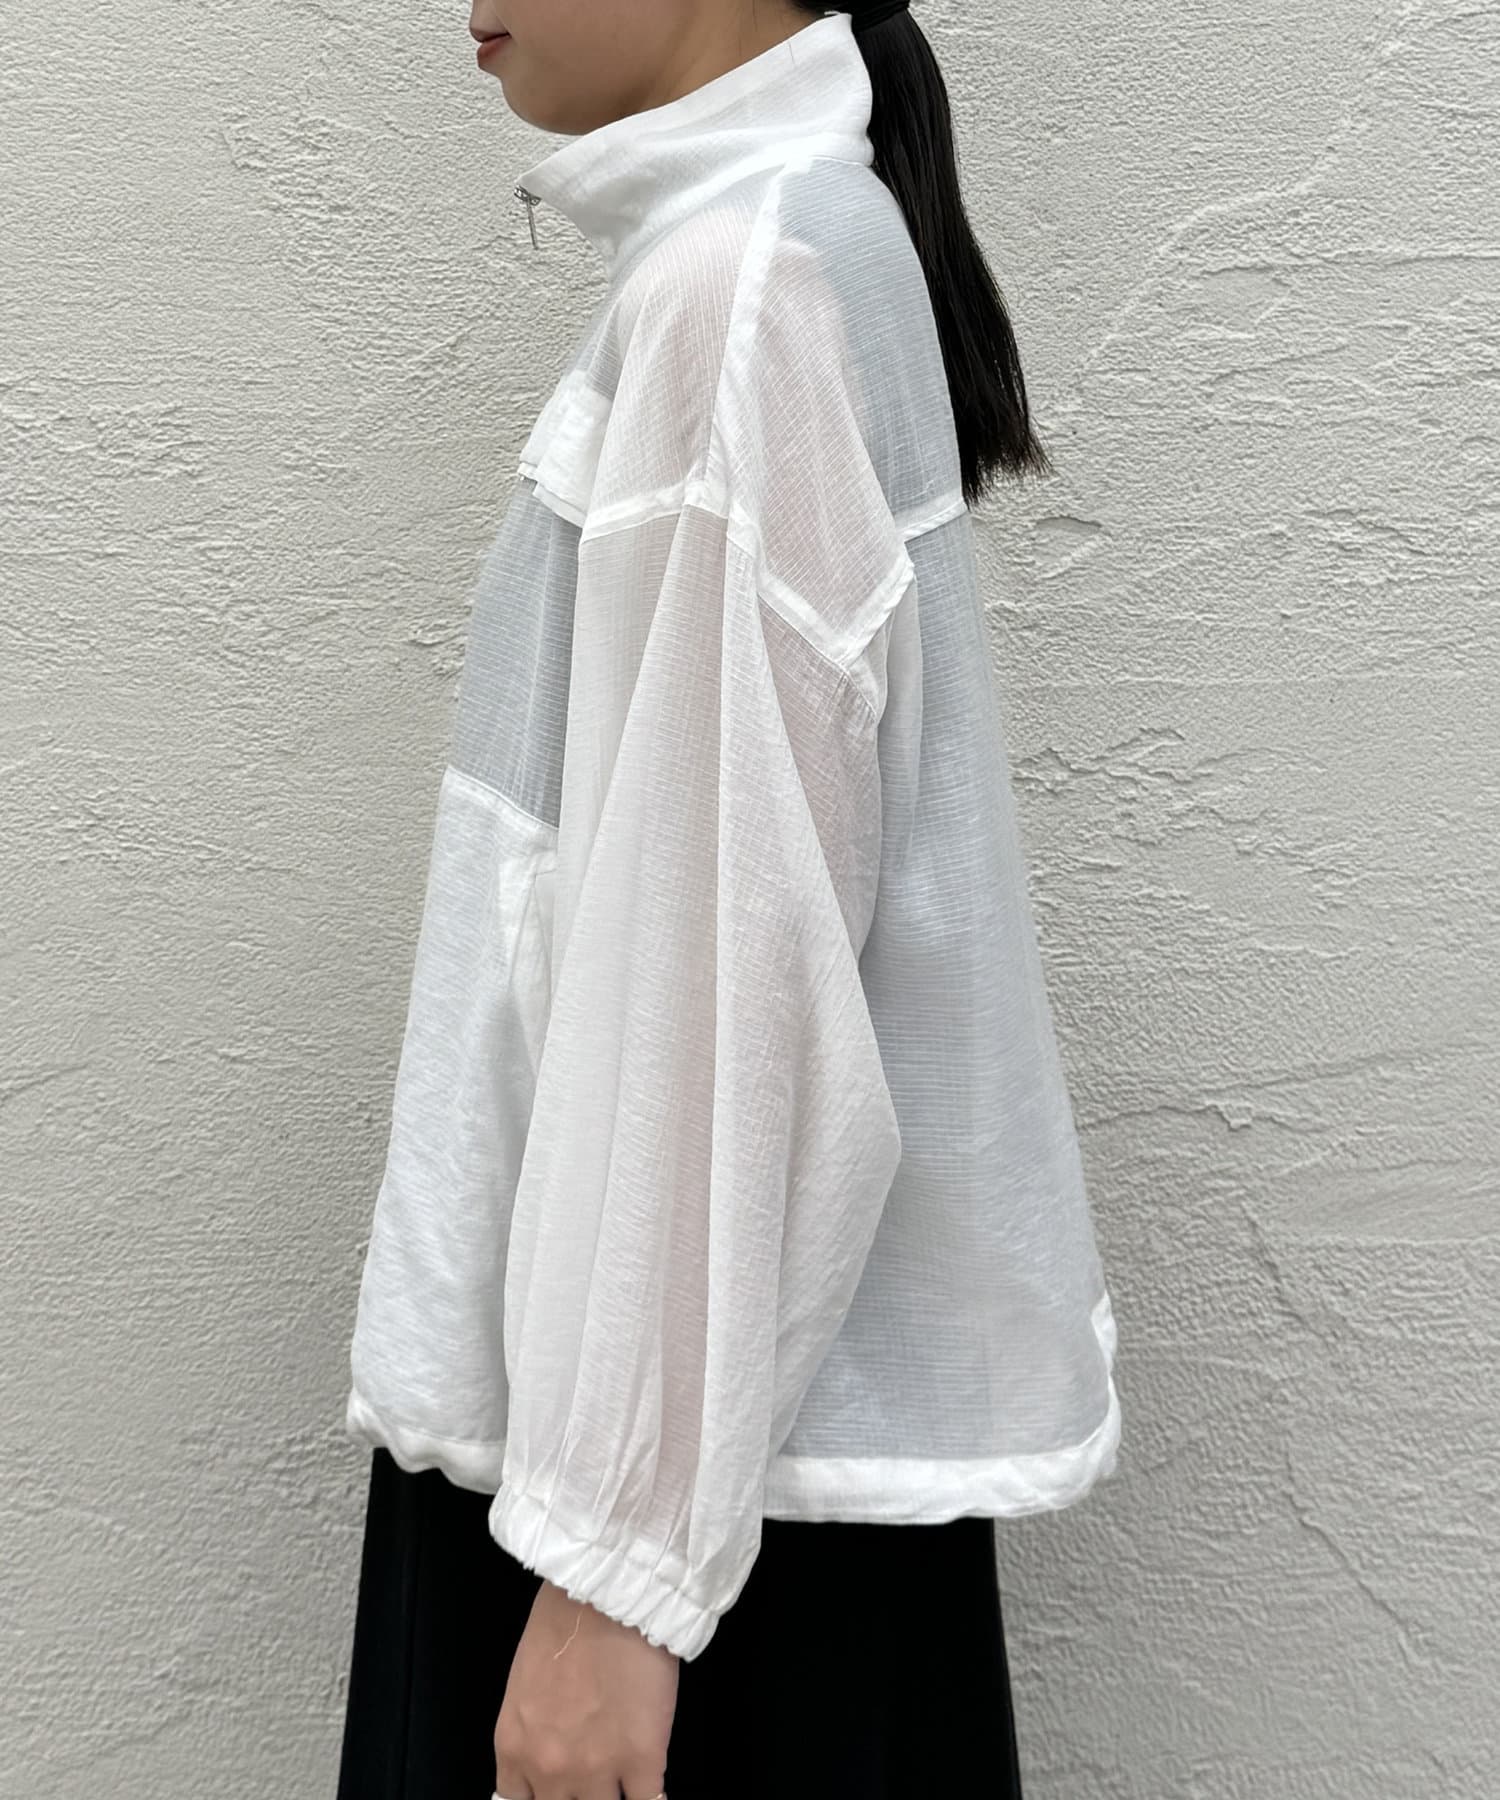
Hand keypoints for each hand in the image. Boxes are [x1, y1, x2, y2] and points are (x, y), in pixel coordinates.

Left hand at [494, 1576, 678, 1799]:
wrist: (607, 1592)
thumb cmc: (564, 1619)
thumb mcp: (526, 1683)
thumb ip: (535, 1728)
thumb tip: (553, 1746)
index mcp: (514, 1746)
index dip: (542, 1797)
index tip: (558, 1791)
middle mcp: (550, 1769)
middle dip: (577, 1797)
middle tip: (592, 1776)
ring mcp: (597, 1770)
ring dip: (613, 1795)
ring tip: (623, 1778)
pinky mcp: (643, 1759)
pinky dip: (651, 1798)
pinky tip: (651, 1785)